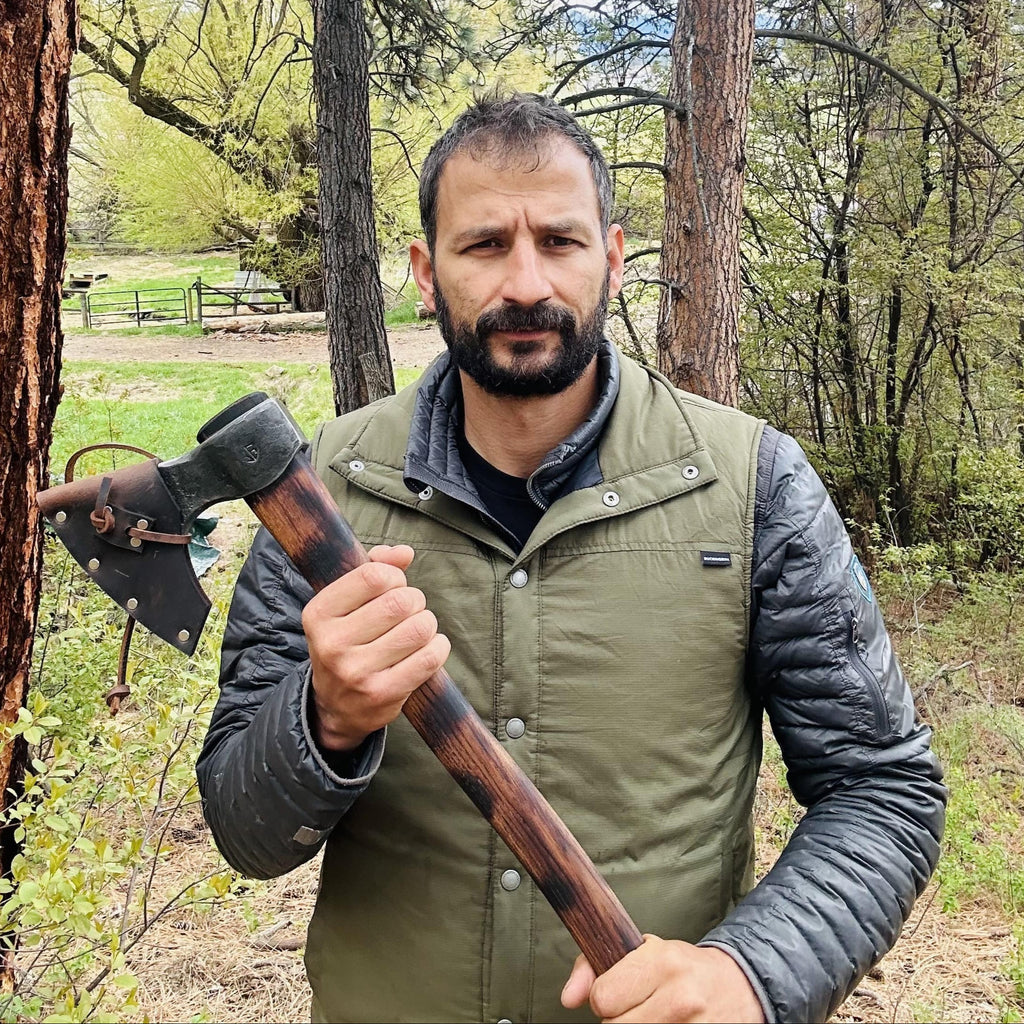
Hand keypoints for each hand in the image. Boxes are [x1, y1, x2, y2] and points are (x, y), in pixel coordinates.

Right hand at [301, 544, 450, 751]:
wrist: (336, 706)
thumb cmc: (349, 641)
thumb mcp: (348, 604)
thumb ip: (375, 568)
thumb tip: (404, 553)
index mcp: (319, 614)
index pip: (373, 576)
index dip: (395, 577)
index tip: (394, 587)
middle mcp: (332, 643)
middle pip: (401, 602)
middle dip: (415, 601)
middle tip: (410, 612)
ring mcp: (356, 672)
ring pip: (419, 629)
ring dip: (427, 625)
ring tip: (417, 631)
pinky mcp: (382, 694)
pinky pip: (429, 658)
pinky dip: (438, 647)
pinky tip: (429, 648)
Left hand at [561, 934, 764, 1022]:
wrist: (739, 987)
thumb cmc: (684, 968)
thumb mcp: (644, 951)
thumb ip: (596, 965)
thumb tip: (567, 998)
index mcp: (663, 962)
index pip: (603, 998)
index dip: (606, 997)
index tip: (620, 992)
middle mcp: (680, 997)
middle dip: (621, 1018)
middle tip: (639, 1007)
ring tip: (654, 1017)